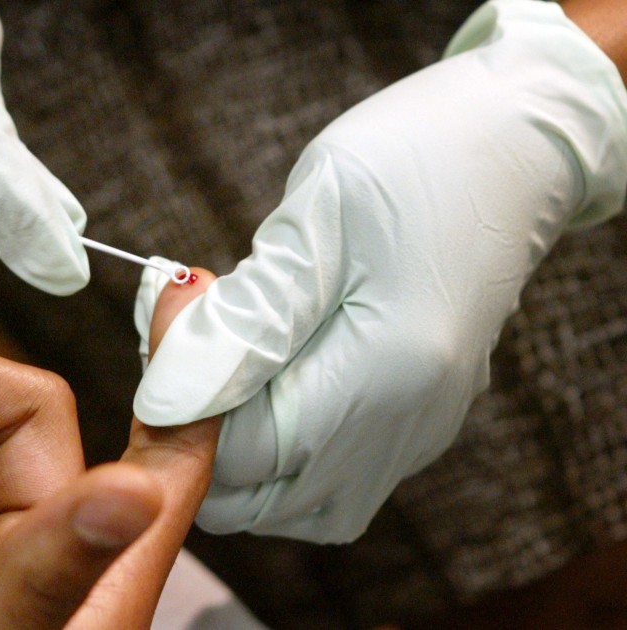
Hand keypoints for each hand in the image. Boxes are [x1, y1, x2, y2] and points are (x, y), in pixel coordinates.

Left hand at [132, 0, 626, 542]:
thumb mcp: (318, 218)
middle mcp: (407, 423)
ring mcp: (419, 429)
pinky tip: (266, 385)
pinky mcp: (420, 420)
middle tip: (191, 340)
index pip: (242, 452)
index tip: (167, 322)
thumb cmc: (417, 157)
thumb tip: (169, 396)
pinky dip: (280, 454)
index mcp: (386, 372)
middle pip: (261, 496)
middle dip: (200, 432)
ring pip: (294, 501)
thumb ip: (246, 319)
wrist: (516, 144)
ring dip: (236, 453)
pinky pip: (333, 480)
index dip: (181, 403)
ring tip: (227, 361)